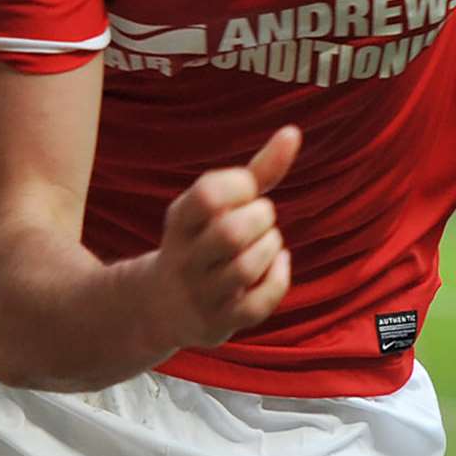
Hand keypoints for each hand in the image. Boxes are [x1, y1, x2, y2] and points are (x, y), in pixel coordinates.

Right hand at [148, 125, 301, 350]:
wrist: (162, 304)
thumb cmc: (203, 239)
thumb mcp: (218, 205)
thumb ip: (258, 171)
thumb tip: (294, 132)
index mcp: (180, 220)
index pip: (208, 195)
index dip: (240, 185)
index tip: (247, 189)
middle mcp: (184, 258)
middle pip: (231, 233)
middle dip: (261, 218)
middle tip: (262, 218)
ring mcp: (200, 293)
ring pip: (245, 268)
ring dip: (271, 247)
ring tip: (269, 241)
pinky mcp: (218, 322)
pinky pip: (258, 304)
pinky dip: (278, 278)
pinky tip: (277, 264)